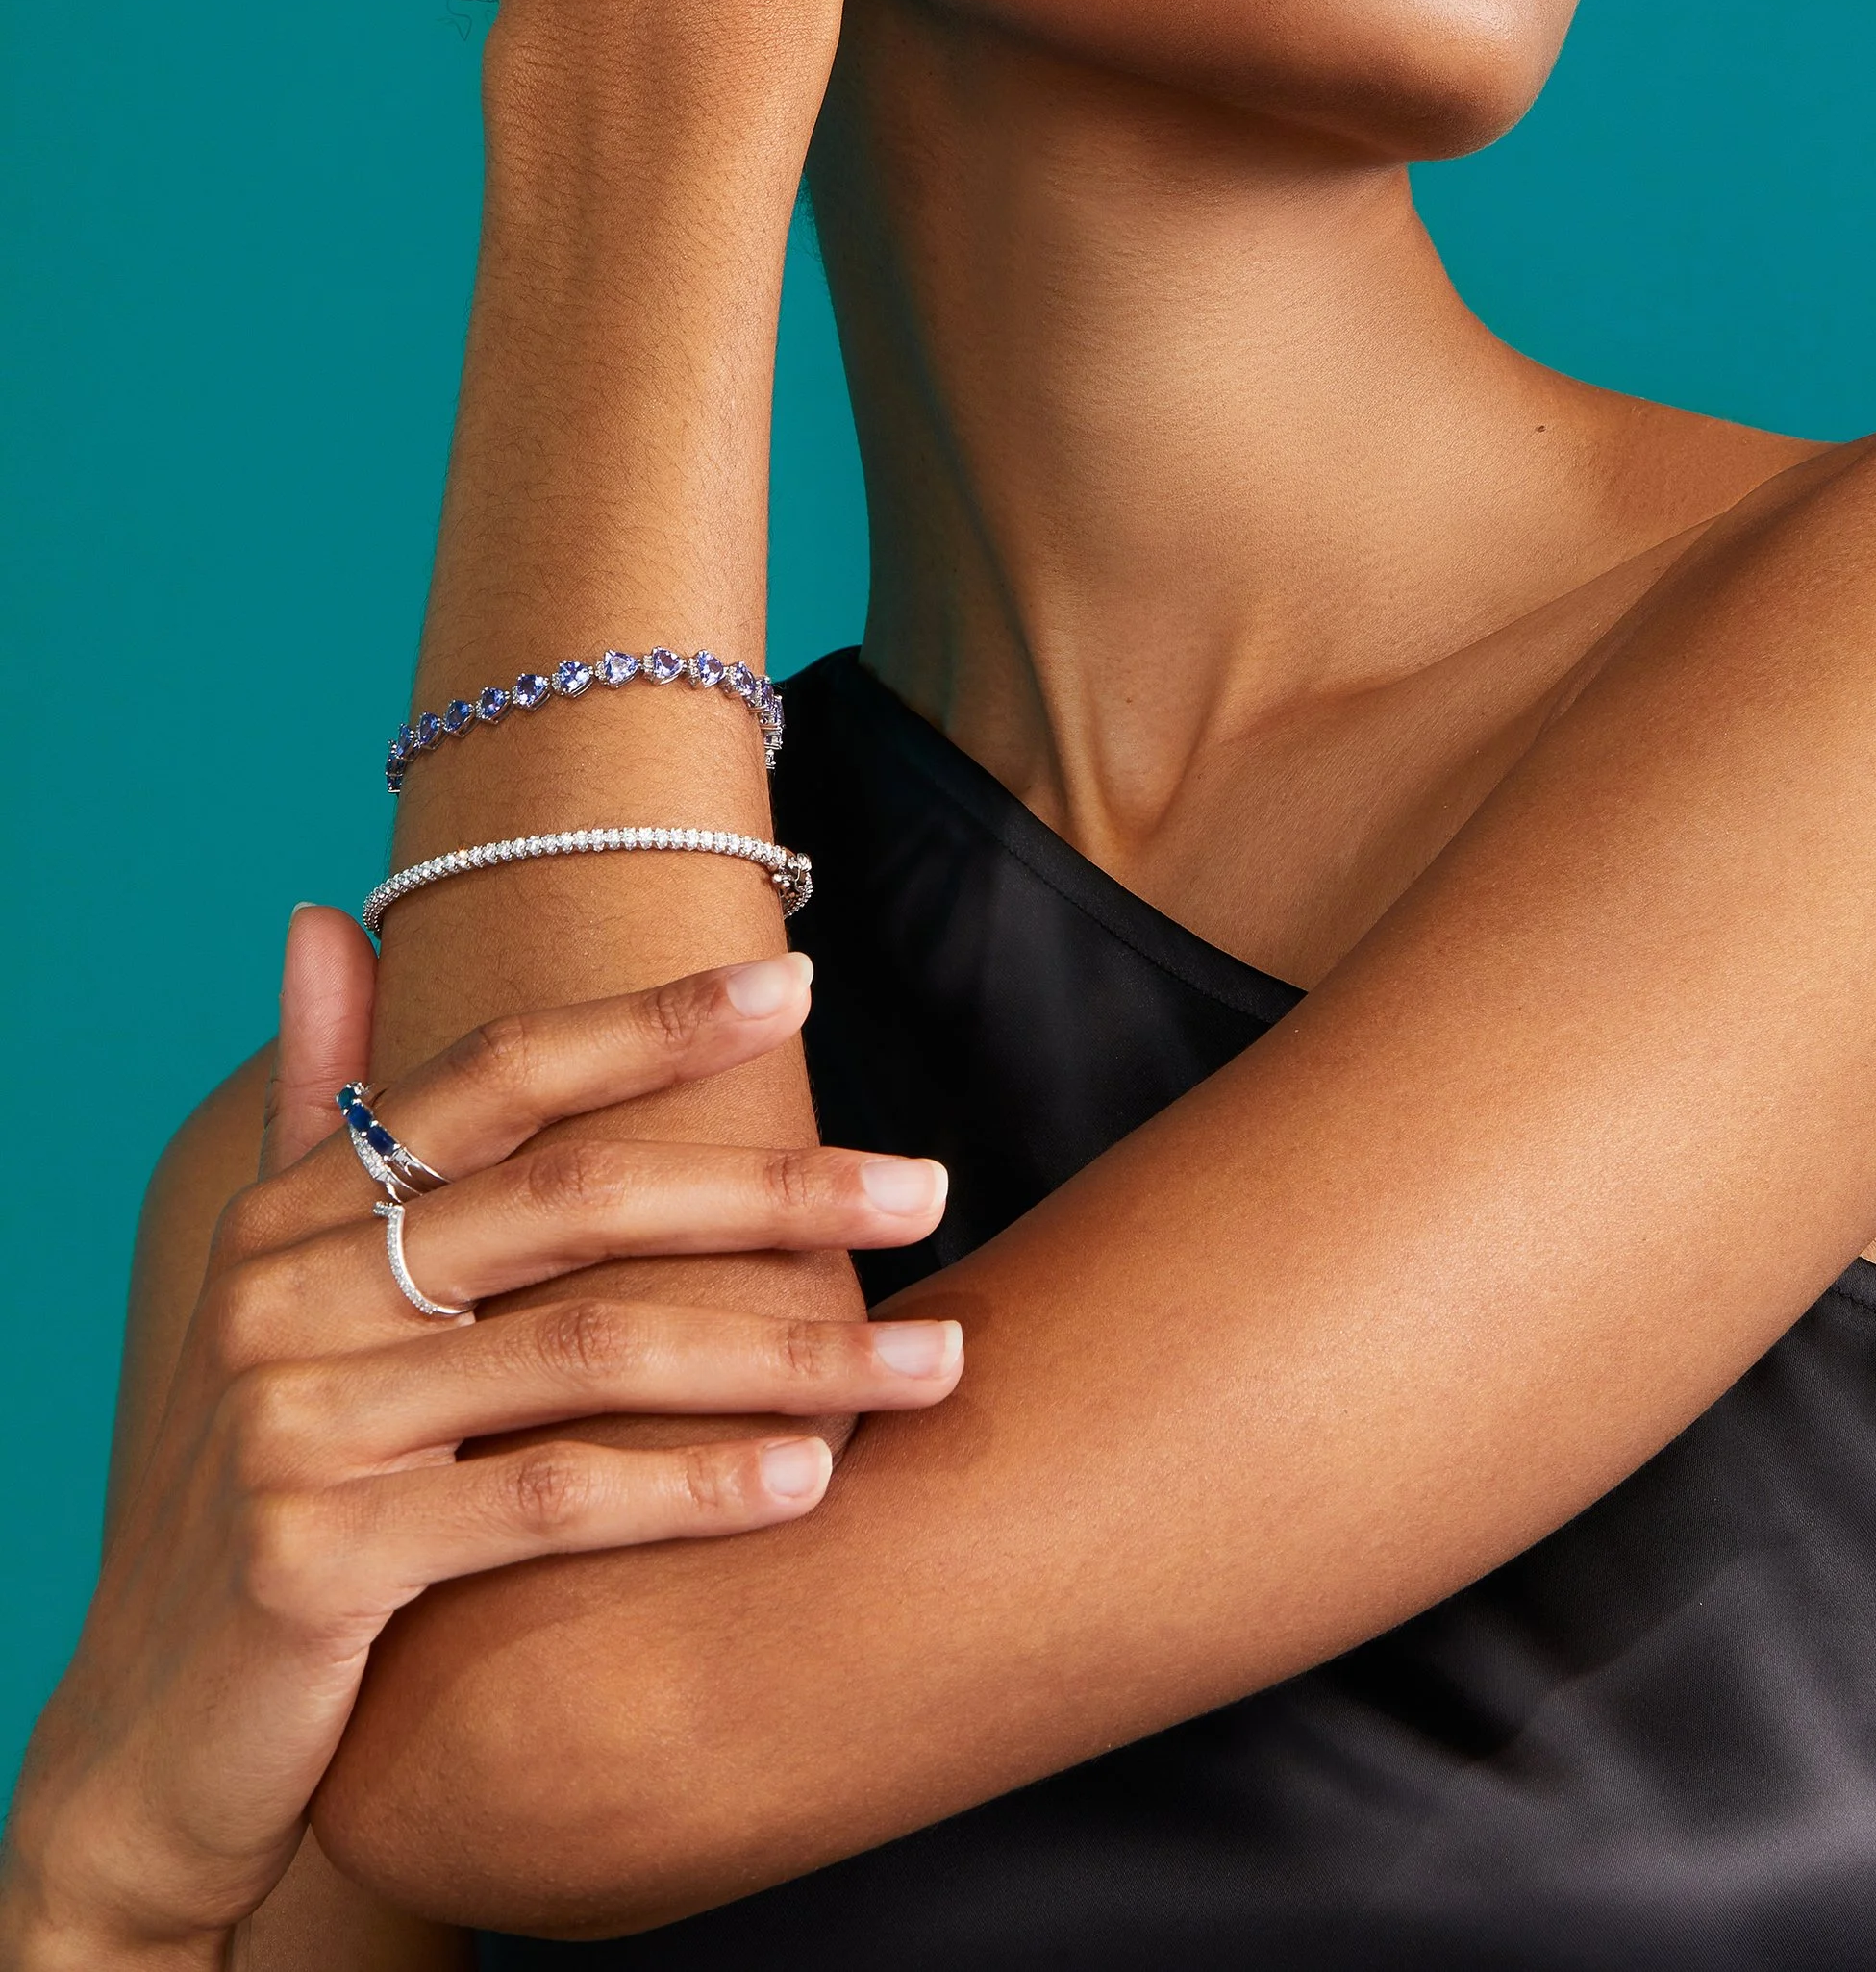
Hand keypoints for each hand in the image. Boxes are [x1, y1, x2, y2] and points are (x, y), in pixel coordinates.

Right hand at [0, 913, 955, 1965]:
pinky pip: (550, 1501)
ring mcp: (295, 1424)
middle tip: (927, 1186)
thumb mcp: (279, 1295)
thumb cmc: (266, 1490)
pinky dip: (695, 1487)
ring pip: (593, 1352)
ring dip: (789, 1353)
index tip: (799, 985)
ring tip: (935, 1358)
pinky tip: (813, 1481)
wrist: (156, 1740)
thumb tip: (322, 919)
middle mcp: (284, 1297)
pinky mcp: (317, 1560)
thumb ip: (319, 1112)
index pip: (498, 1076)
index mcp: (291, 1215)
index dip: (649, 1022)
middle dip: (771, 1186)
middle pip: (576, 1201)